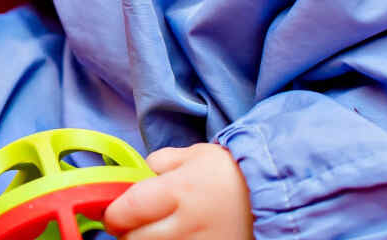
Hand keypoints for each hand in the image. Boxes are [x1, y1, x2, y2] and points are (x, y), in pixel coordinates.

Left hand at [101, 144, 252, 239]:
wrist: (273, 195)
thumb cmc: (230, 172)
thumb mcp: (193, 155)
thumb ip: (159, 163)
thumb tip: (134, 178)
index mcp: (180, 191)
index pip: (128, 210)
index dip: (113, 214)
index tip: (113, 213)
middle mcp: (188, 224)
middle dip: (126, 232)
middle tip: (130, 224)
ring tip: (153, 232)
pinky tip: (171, 239)